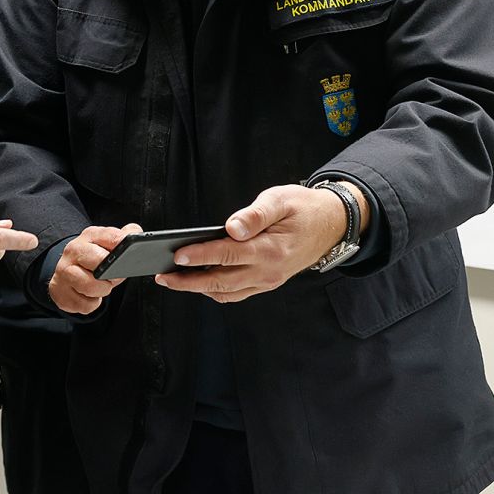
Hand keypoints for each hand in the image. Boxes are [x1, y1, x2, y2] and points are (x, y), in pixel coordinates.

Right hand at [46, 223, 142, 314]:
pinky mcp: (61, 292)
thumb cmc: (92, 261)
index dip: (123, 247)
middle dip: (112, 273)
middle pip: (99, 260)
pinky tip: (88, 296)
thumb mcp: (107, 245)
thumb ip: (124, 236)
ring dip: (101, 291)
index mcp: (89, 236)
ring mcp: (64, 271)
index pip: (111, 236)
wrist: (66, 276)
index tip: (129, 256)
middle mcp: (73, 250)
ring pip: (90, 285)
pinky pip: (84, 304)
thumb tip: (136, 232)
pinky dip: (91, 304)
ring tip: (101, 287)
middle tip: (114, 276)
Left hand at [157, 182, 366, 302]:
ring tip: (172, 280)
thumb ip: (255, 215)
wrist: (331, 225)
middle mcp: (269, 270)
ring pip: (227, 292)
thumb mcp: (280, 200)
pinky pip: (237, 293)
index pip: (228, 254)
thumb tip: (232, 228)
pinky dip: (215, 290)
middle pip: (222, 281)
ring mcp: (268, 281)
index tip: (177, 255)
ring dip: (198, 289)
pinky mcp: (267, 283)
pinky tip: (198, 281)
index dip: (201, 256)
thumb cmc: (303, 208)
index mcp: (271, 249)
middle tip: (162, 276)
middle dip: (189, 281)